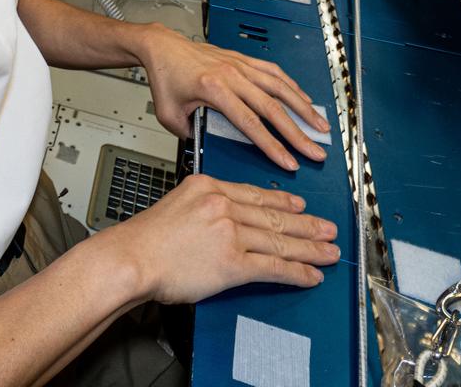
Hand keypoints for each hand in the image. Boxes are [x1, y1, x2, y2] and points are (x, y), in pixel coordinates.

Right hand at [101, 173, 337, 301]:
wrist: (131, 258)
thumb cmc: (145, 239)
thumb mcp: (176, 203)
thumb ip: (202, 206)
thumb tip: (221, 218)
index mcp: (208, 186)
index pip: (255, 194)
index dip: (283, 202)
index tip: (300, 205)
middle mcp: (223, 205)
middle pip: (274, 215)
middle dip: (306, 224)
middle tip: (328, 228)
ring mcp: (230, 233)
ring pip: (279, 240)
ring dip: (309, 248)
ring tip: (329, 252)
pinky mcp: (232, 263)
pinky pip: (273, 267)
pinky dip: (296, 272)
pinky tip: (311, 275)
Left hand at [137, 27, 329, 170]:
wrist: (162, 46)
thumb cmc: (165, 77)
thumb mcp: (169, 115)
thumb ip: (189, 135)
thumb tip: (207, 149)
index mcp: (213, 89)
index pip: (250, 123)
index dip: (273, 145)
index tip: (289, 162)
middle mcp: (231, 75)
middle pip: (273, 107)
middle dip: (298, 133)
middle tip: (315, 151)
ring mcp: (239, 65)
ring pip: (280, 87)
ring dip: (303, 107)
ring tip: (321, 125)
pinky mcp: (243, 59)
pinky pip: (273, 72)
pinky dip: (292, 85)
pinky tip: (304, 98)